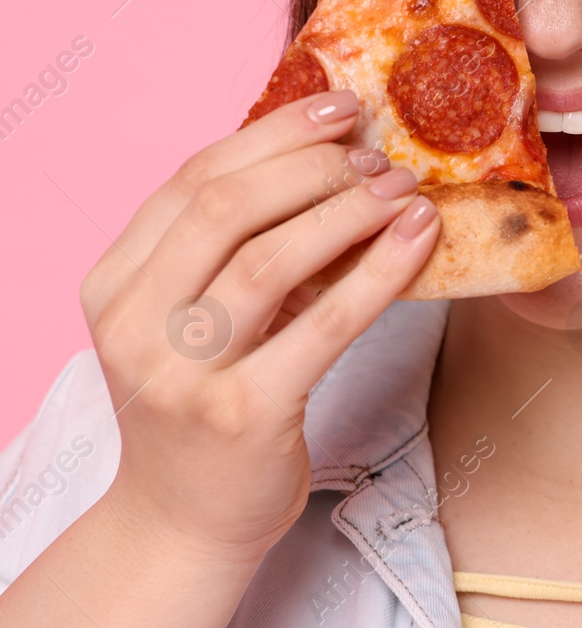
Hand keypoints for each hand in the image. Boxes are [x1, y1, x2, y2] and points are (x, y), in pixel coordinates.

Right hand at [79, 90, 439, 565]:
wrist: (184, 522)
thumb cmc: (205, 402)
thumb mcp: (195, 317)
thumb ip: (231, 248)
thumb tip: (331, 156)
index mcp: (115, 282)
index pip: (194, 178)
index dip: (274, 133)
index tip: (340, 106)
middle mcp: (134, 323)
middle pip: (227, 207)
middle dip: (314, 168)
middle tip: (380, 157)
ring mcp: (181, 373)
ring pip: (271, 258)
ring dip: (349, 212)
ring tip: (404, 191)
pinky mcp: (241, 414)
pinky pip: (323, 323)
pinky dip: (379, 271)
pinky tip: (419, 239)